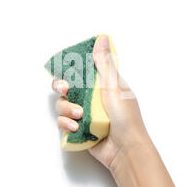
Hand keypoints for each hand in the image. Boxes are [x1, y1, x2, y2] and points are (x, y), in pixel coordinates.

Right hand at [52, 35, 149, 168]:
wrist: (125, 150)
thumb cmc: (125, 117)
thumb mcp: (114, 87)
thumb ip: (104, 63)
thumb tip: (102, 37)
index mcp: (101, 85)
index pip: (80, 71)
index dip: (69, 69)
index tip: (66, 70)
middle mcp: (90, 98)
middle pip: (65, 88)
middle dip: (61, 87)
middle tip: (65, 90)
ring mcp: (84, 115)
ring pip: (62, 105)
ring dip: (66, 109)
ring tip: (79, 115)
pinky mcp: (79, 130)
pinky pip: (63, 123)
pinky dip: (66, 124)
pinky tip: (76, 127)